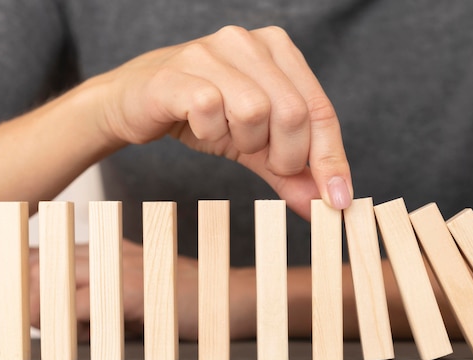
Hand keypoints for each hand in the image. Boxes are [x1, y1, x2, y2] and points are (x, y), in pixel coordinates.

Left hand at [0, 239, 256, 341]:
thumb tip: (58, 324)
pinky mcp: (135, 290)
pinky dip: (51, 318)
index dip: (13, 281)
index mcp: (108, 251)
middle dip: (3, 295)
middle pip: (39, 264)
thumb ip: (99, 305)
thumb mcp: (136, 300)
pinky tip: (38, 333)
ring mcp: (122, 268)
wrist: (234, 298)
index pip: (47, 257)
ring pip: (51, 280)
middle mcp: (110, 252)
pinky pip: (80, 303)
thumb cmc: (188, 303)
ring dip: (17, 307)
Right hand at [89, 25, 352, 216]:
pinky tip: (198, 126)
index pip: (320, 109)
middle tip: (264, 161)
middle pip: (293, 113)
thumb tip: (325, 204)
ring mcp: (210, 51)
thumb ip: (289, 170)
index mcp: (278, 50)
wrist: (136, 103)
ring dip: (244, 141)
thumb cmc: (201, 114)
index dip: (331, 158)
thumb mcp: (255, 144)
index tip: (336, 199)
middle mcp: (248, 42)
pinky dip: (209, 132)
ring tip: (226, 135)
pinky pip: (210, 110)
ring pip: (254, 112)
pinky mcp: (177, 71)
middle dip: (285, 155)